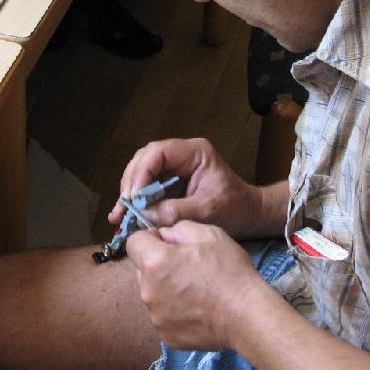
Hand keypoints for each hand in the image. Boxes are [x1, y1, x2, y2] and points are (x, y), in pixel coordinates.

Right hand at [114, 138, 264, 237]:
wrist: (249, 215)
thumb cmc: (235, 208)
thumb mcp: (207, 211)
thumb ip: (175, 211)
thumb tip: (144, 215)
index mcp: (195, 152)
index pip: (158, 152)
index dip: (142, 172)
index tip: (134, 197)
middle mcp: (182, 154)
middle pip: (145, 160)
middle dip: (132, 183)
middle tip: (125, 206)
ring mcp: (175, 167)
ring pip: (142, 172)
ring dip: (130, 193)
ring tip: (120, 214)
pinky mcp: (170, 181)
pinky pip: (148, 186)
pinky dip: (136, 201)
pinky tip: (124, 216)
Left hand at [126, 221, 267, 350]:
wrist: (247, 316)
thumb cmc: (230, 271)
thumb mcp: (209, 234)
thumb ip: (178, 229)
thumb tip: (163, 235)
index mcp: (154, 263)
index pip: (134, 242)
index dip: (151, 238)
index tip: (170, 244)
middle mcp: (147, 291)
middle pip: (142, 270)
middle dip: (158, 264)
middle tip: (188, 268)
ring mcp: (155, 317)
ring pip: (153, 294)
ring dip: (166, 289)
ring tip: (196, 291)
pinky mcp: (166, 336)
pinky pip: (164, 316)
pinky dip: (175, 311)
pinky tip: (197, 310)